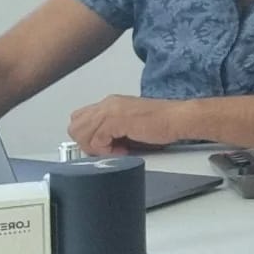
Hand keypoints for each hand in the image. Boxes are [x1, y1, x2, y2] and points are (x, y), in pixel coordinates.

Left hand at [68, 95, 185, 156]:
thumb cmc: (162, 122)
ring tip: (115, 148)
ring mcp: (111, 110)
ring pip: (81, 133)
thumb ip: (112, 130)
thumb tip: (99, 145)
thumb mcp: (130, 124)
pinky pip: (96, 140)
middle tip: (107, 149)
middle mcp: (108, 104)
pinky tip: (122, 148)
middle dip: (86, 143)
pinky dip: (106, 149)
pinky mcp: (116, 120)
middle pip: (75, 126)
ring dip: (96, 147)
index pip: (80, 119)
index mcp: (111, 103)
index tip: (103, 145)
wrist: (177, 118)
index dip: (87, 136)